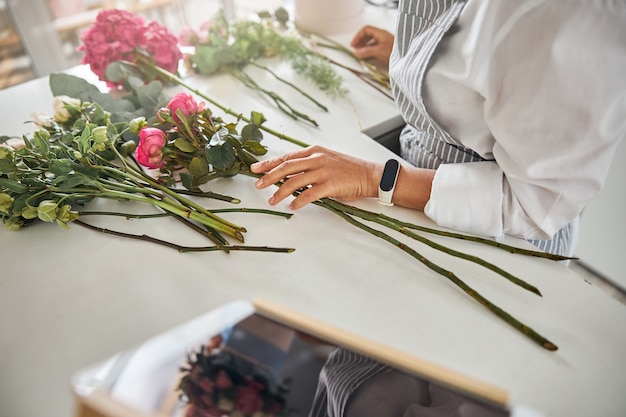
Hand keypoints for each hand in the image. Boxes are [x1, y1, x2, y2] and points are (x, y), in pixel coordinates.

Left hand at [250, 145, 381, 209]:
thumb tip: (290, 174)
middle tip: (257, 184)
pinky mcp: (331, 184)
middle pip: (286, 167)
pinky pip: (309, 194)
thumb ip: (309, 164)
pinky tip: (292, 207)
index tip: (256, 168)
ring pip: (295, 181)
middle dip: (269, 176)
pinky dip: (299, 201)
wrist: (370, 175)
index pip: (287, 156)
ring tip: (272, 201)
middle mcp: (317, 158)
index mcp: (314, 151)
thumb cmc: (348, 170)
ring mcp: (323, 171)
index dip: (269, 163)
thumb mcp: (327, 160)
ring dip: (281, 192)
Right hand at [350, 25, 394, 66]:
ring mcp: (385, 42)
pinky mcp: (388, 49)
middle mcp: (383, 36)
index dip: (358, 36)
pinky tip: (369, 56)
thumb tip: (356, 52)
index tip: (353, 44)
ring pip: (372, 42)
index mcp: (380, 33)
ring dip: (365, 47)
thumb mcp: (378, 51)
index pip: (366, 30)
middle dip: (360, 41)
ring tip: (360, 53)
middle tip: (355, 49)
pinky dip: (370, 51)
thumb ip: (366, 52)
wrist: (408, 58)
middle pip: (368, 35)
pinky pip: (376, 47)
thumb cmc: (395, 52)